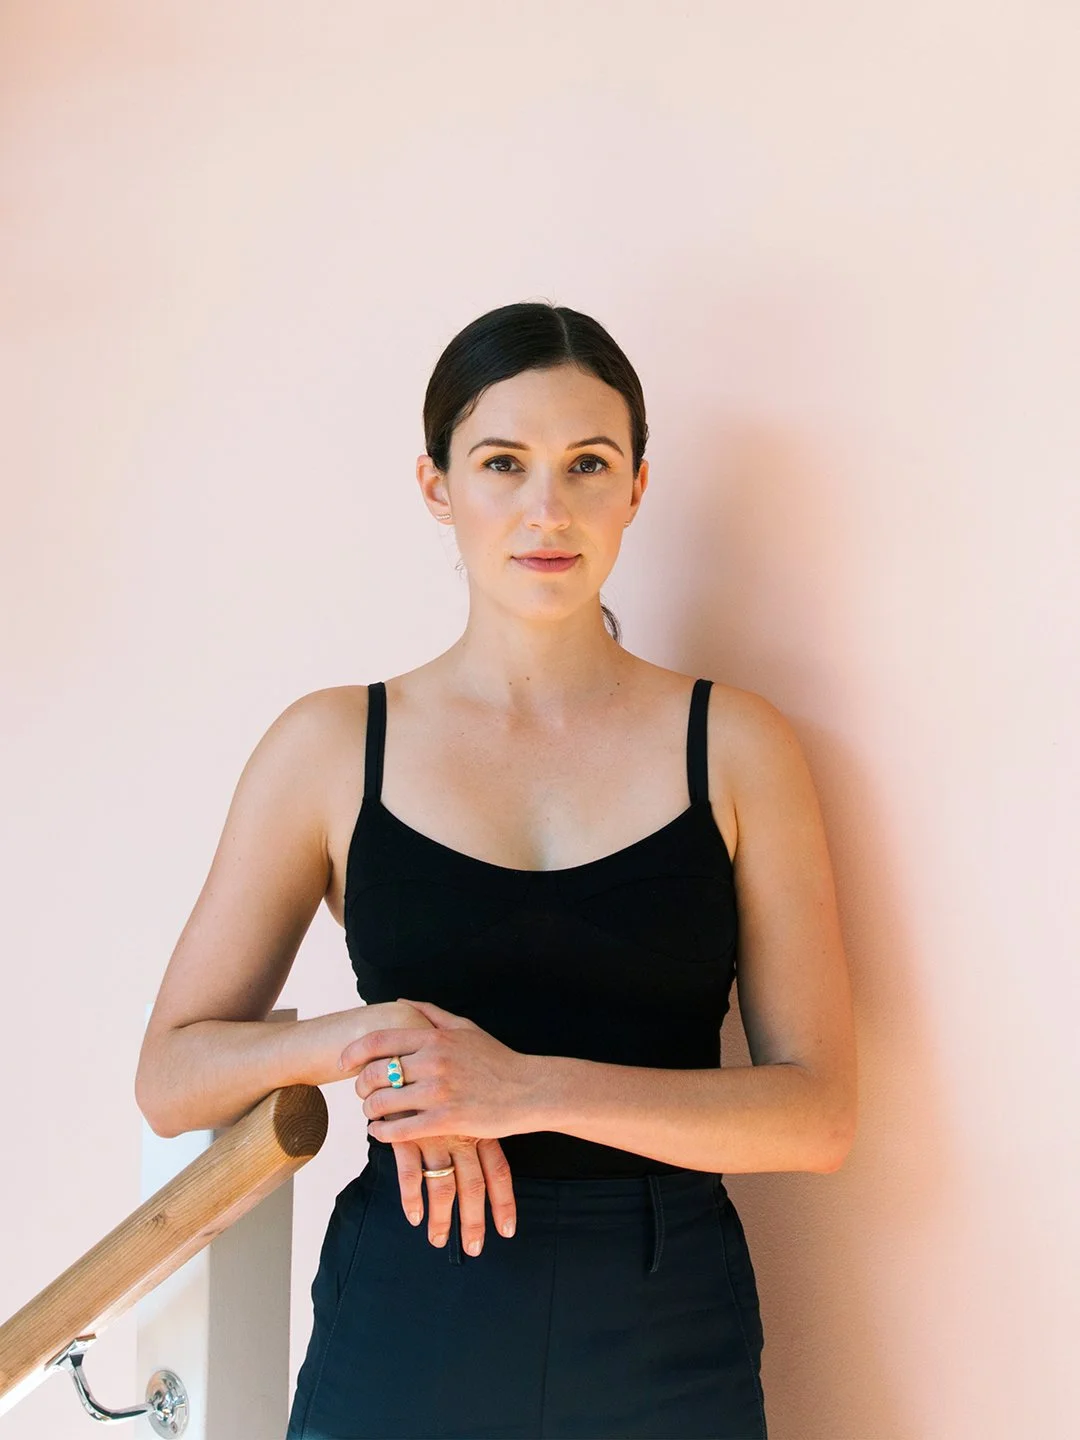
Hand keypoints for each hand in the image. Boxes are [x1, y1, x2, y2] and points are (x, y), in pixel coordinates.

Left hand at [339, 998, 530, 1252]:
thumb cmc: (496, 1058)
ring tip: (371, 1114)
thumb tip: (400, 1001)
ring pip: (384, 1102)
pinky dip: (383, 1133)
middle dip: (360, 1085)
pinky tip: (380, 1133)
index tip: (343, 1063)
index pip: (379, 1040)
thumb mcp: (465, 1028)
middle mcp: (434, 1062)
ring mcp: (440, 1092)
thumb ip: (431, 1014)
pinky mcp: (447, 1120)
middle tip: (360, 1093)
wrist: (530, 1089)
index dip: (353, 1052)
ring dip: (369, 1110)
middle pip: (375, 1073)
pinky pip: (401, 1129)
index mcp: (435, 1038)